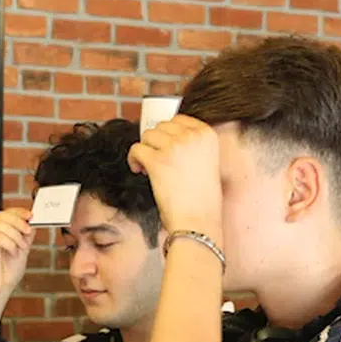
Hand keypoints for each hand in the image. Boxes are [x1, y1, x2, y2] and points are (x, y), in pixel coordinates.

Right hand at [0, 209, 34, 298]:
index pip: (7, 213)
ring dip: (15, 235)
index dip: (19, 212)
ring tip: (21, 248)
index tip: (31, 216)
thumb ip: (26, 236)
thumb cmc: (7, 272)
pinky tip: (13, 253)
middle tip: (28, 232)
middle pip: (3, 216)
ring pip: (0, 225)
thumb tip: (32, 222)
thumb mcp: (22, 250)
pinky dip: (9, 244)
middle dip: (19, 222)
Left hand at [127, 115, 221, 236]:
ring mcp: (174, 147)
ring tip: (148, 167)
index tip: (164, 147)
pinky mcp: (157, 161)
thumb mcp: (207, 162)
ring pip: (147, 135)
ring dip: (144, 150)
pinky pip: (136, 149)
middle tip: (156, 160)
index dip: (167, 133)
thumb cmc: (202, 200)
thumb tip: (165, 137)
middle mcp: (191, 137)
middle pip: (161, 126)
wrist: (198, 221)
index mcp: (207, 135)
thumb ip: (192, 146)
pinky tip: (139, 170)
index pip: (179, 119)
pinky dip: (133, 159)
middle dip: (155, 142)